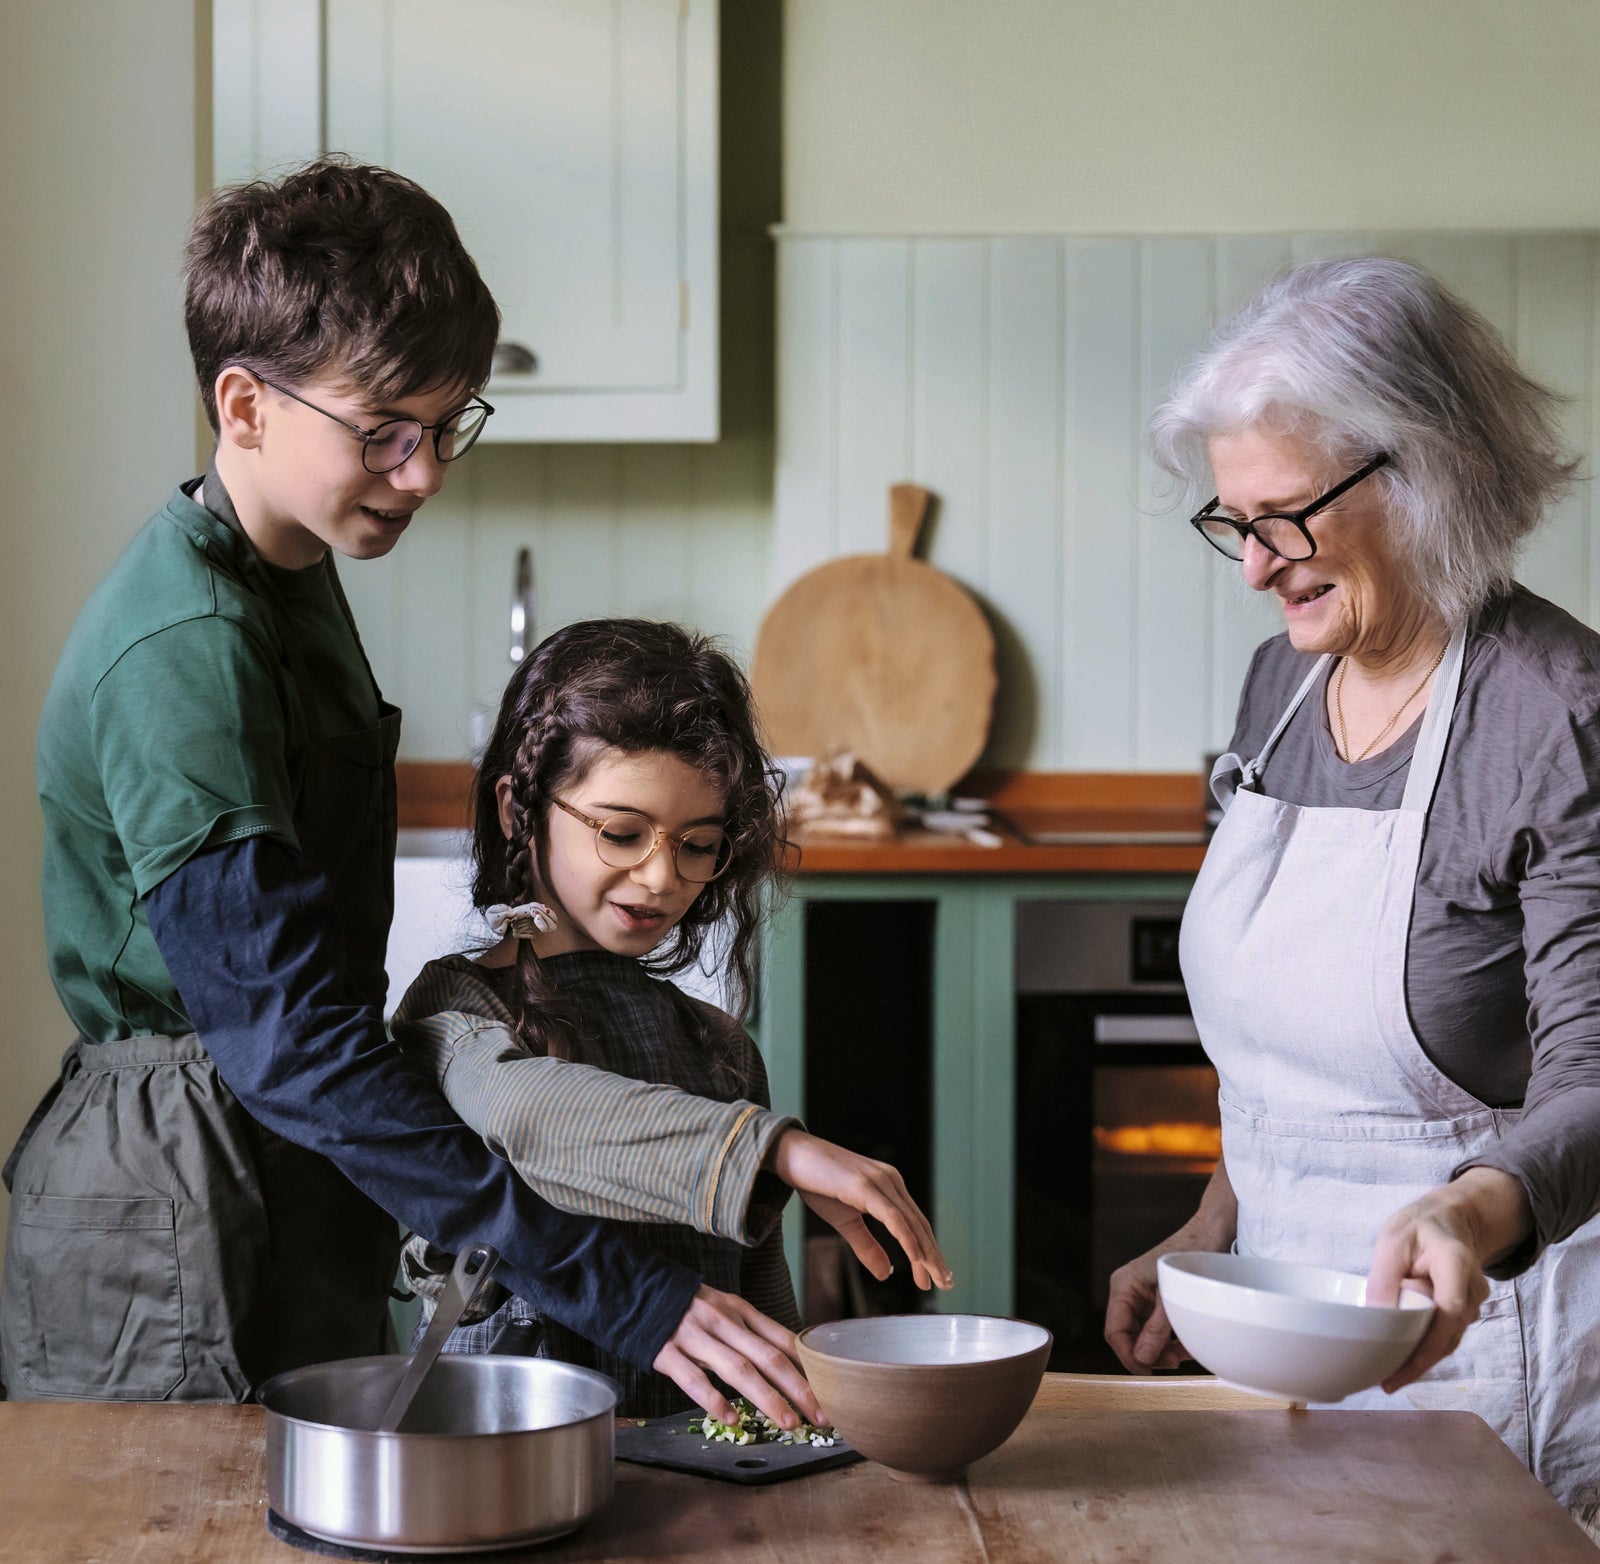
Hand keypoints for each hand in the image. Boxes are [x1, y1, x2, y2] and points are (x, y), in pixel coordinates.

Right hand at [652, 1284, 825, 1429]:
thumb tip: (791, 1359)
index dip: (808, 1367)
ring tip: (788, 1423)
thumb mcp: (725, 1309)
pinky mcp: (667, 1353)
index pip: (781, 1339)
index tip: (830, 1392)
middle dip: (799, 1388)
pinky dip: (714, 1400)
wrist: (637, 1290)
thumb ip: (752, 1331)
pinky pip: (694, 1379)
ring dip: (767, 1398)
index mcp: (740, 1310)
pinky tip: (732, 1420)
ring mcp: (695, 1336)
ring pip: (737, 1369)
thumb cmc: (689, 1307)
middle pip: (768, 1357)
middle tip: (821, 1416)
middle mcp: (722, 1321)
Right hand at [769, 1129, 953, 1291]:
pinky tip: (916, 1257)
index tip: (934, 1278)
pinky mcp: (865, 1185)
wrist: (792, 1155)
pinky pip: (892, 1216)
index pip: (915, 1224)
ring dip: (926, 1252)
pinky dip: (907, 1237)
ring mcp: (880, 1181)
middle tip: (946, 1283)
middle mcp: (891, 1180)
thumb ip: (867, 1246)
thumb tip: (887, 1274)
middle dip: (934, 1256)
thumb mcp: (845, 1222)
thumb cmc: (817, 1184)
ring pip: (911, 1222)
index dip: (927, 1252)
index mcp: (889, 1187)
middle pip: (919, 1224)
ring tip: (935, 1277)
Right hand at [1105, 1159, 1235, 1374]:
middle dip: (1148, 1353)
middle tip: (1173, 1364)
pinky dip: (1171, 1338)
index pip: (1115, 1331)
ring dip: (1163, 1348)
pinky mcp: (1156, 1298)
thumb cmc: (1193, 1255)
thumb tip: (1142, 1358)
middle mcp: (1128, 1290)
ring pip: (1143, 1333)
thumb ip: (1157, 1329)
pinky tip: (1187, 1342)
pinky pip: (1156, 1326)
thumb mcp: (1174, 1297)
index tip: (1148, 1373)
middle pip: (1128, 1335)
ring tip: (1185, 1354)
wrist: (1212, 1232)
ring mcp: (1141, 1294)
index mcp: (1124, 1286)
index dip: (1128, 1356)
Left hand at [1366, 1167, 1530, 1392]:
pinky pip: (1446, 1333)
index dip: (1429, 1345)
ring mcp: (1474, 1302)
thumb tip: (1377, 1318)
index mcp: (1456, 1263)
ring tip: (1389, 1376)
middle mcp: (1473, 1288)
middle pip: (1449, 1333)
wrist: (1452, 1219)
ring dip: (1421, 1356)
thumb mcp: (1392, 1240)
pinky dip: (1426, 1346)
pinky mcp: (1466, 1310)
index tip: (1406, 1368)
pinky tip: (1402, 1359)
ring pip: (1448, 1338)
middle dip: (1419, 1360)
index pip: (1449, 1311)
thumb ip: (1385, 1277)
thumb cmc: (1419, 1227)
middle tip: (1386, 1382)